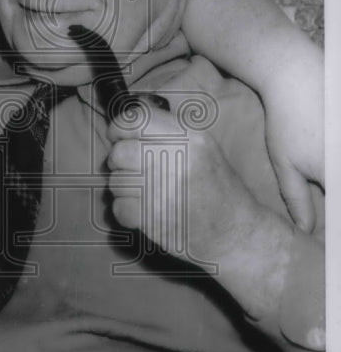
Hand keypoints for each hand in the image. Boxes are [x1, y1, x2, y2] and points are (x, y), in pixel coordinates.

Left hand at [106, 105, 263, 268]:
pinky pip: (118, 207)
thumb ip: (167, 131)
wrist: (235, 231)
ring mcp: (162, 190)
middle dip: (120, 162)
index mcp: (187, 138)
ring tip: (146, 193)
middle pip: (119, 152)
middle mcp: (174, 160)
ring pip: (116, 181)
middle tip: (134, 170)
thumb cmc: (215, 188)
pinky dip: (126, 211)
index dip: (118, 128)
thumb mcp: (202, 147)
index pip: (134, 120)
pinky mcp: (152, 218)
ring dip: (124, 188)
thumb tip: (126, 122)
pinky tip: (144, 211)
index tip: (118, 138)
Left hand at [261, 63, 323, 232]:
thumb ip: (298, 200)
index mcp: (337, 175)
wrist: (296, 75)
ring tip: (324, 163)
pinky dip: (340, 154)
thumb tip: (305, 231)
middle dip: (336, 196)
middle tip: (327, 194)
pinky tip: (332, 149)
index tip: (332, 244)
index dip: (337, 230)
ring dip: (336, 178)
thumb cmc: (286, 122)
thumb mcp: (286, 165)